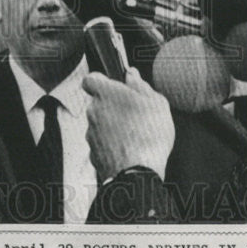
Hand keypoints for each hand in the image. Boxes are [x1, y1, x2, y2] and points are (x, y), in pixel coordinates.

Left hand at [83, 66, 174, 181]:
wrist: (139, 172)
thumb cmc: (150, 135)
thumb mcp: (156, 102)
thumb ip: (141, 85)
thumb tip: (132, 75)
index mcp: (106, 94)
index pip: (90, 79)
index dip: (102, 81)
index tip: (115, 87)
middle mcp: (93, 112)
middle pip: (98, 103)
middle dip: (113, 107)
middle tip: (134, 113)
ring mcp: (91, 134)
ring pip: (100, 124)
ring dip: (113, 126)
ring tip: (135, 135)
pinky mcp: (93, 153)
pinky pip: (102, 143)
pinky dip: (112, 145)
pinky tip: (129, 149)